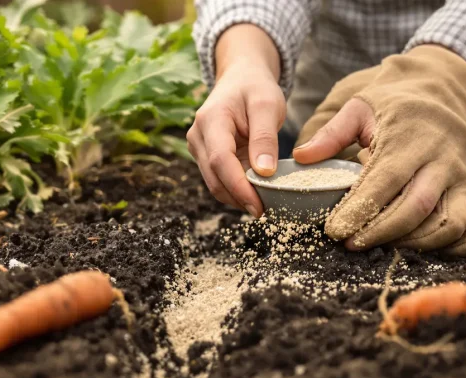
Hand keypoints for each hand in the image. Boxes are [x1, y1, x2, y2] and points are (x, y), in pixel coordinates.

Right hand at [187, 25, 284, 216]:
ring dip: (238, 197)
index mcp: (211, 120)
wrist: (240, 78)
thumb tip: (264, 173)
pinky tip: (256, 193)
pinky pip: (219, 180)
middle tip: (268, 211)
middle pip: (215, 178)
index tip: (259, 206)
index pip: (221, 161)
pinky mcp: (205, 156)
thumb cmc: (255, 88)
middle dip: (240, 198)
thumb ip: (265, 138)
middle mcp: (197, 136)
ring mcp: (198, 148)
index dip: (239, 187)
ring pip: (215, 184)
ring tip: (265, 203)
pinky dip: (237, 190)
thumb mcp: (267, 105)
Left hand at [295, 45, 465, 256]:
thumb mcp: (360, 107)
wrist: (446, 91)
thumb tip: (301, 157)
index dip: (359, 211)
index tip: (334, 231)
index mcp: (409, 139)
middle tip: (350, 244)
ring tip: (381, 247)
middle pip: (415, 208)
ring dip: (414, 244)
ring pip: (447, 223)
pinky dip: (448, 247)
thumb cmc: (395, 103)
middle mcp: (440, 160)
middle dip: (381, 233)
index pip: (383, 182)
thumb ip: (332, 134)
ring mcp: (461, 177)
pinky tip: (416, 250)